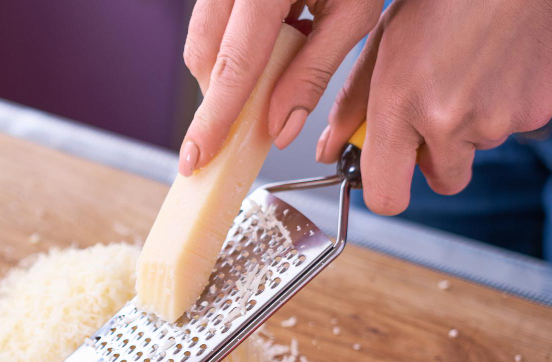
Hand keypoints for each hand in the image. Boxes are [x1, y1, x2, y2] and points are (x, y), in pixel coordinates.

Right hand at [179, 0, 382, 175]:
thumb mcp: (353, 13)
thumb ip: (313, 73)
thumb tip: (278, 126)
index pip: (233, 66)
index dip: (214, 118)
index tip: (198, 156)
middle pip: (204, 56)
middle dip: (221, 96)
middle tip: (251, 118)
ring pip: (202, 41)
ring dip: (228, 70)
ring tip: (273, 65)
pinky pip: (212, 22)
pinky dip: (233, 45)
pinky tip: (269, 40)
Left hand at [318, 0, 551, 214]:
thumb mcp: (384, 41)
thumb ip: (352, 105)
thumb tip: (329, 152)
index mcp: (401, 104)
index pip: (387, 196)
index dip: (387, 192)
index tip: (390, 176)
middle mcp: (449, 121)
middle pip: (443, 180)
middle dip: (438, 157)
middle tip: (440, 107)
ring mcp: (499, 119)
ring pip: (479, 148)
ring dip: (474, 123)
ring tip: (475, 67)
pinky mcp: (540, 109)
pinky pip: (517, 125)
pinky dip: (509, 103)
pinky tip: (504, 62)